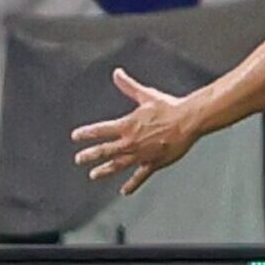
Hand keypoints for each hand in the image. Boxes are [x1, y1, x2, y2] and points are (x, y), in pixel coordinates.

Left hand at [71, 68, 199, 195]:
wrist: (189, 120)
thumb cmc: (169, 107)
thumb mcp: (146, 95)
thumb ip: (128, 86)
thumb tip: (117, 73)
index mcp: (127, 125)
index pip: (100, 130)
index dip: (86, 133)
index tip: (76, 137)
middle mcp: (131, 141)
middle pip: (105, 150)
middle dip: (90, 155)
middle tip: (79, 159)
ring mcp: (141, 154)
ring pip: (118, 164)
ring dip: (104, 170)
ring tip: (94, 175)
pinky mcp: (154, 162)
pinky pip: (140, 176)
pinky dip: (132, 184)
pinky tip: (124, 191)